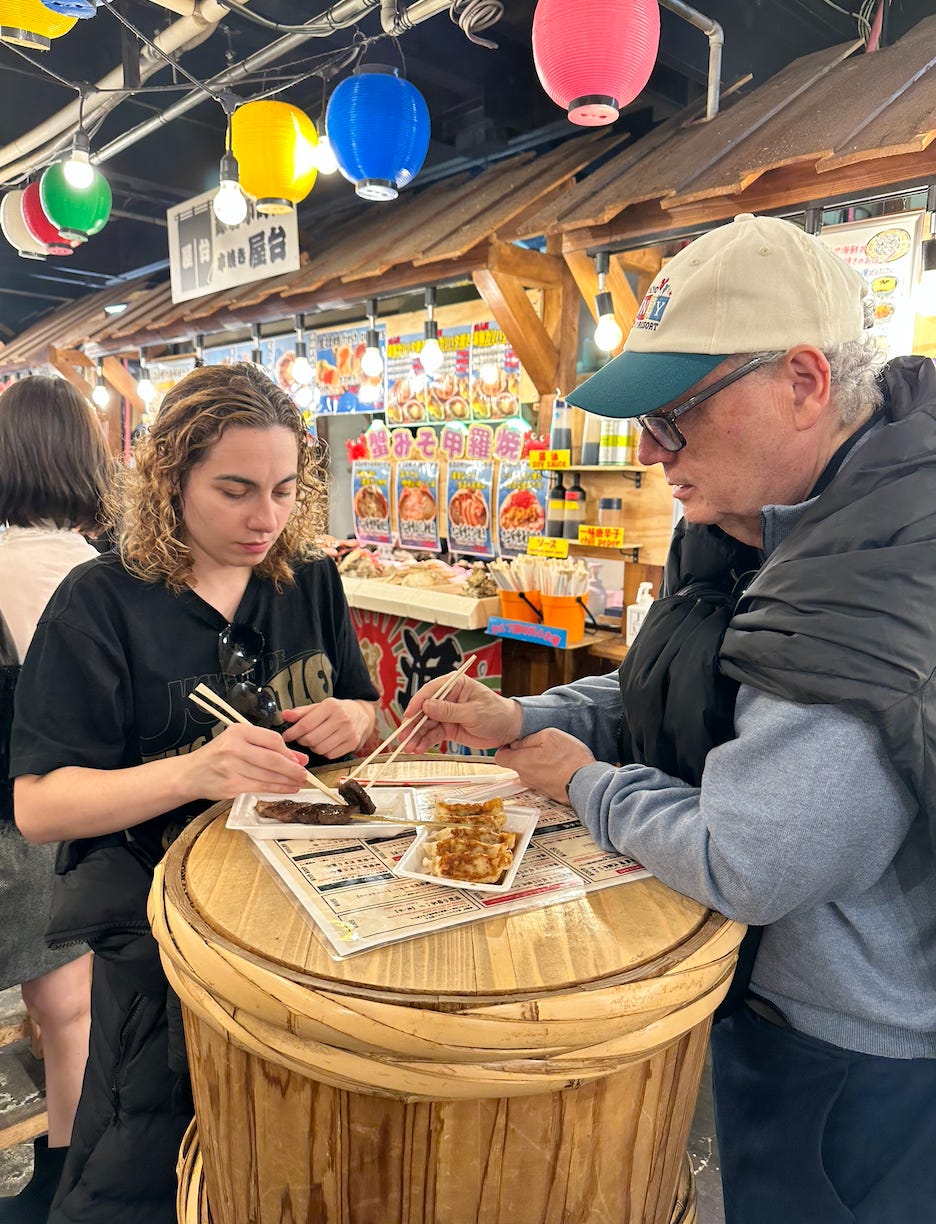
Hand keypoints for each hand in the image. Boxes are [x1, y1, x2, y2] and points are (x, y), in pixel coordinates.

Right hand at [185, 723, 308, 798]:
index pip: (272, 740)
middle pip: (273, 759)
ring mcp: (231, 768)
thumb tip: (298, 758)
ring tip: (298, 783)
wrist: (191, 773)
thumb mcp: (239, 741)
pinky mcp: (231, 786)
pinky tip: (286, 789)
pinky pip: (260, 788)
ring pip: (268, 776)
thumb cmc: (218, 755)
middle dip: (292, 769)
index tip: (300, 760)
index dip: (289, 752)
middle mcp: (233, 748)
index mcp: (237, 731)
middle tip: (305, 774)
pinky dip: (277, 789)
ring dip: (287, 781)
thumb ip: (267, 747)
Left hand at [281, 698, 375, 758]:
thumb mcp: (318, 706)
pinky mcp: (353, 744)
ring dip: (313, 747)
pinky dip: (324, 752)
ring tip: (314, 740)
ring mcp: (348, 732)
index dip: (292, 733)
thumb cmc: (335, 710)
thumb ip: (301, 712)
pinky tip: (325, 744)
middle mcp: (341, 718)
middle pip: (312, 739)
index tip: (286, 736)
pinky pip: (330, 755)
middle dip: (302, 741)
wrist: (361, 714)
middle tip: (301, 738)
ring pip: (320, 749)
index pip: (305, 724)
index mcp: (330, 706)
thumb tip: (284, 715)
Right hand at [402, 675, 522, 751]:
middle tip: (404, 737)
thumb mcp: (474, 712)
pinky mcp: (447, 728)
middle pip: (424, 710)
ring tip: (409, 747)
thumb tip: (427, 706)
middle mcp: (447, 698)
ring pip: (425, 724)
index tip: (409, 715)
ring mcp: (446, 714)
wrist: (508, 729)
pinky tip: (418, 748)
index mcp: (454, 685)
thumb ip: (450, 710)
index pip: (431, 691)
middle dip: (413, 724)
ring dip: (416, 736)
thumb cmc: (497, 713)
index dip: (417, 703)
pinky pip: (432, 735)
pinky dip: (424, 742)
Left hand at [494, 729, 594, 803]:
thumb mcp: (549, 736)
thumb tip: (517, 742)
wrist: (587, 783)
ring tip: (555, 756)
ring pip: (530, 771)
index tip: (516, 741)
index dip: (506, 747)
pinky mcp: (548, 792)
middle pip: (516, 763)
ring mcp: (536, 787)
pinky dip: (548, 772)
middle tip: (542, 746)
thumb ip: (528, 738)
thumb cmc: (570, 759)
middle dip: (525, 754)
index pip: (499, 757)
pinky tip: (560, 766)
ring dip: (539, 763)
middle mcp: (525, 777)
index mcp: (521, 762)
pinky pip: (542, 778)